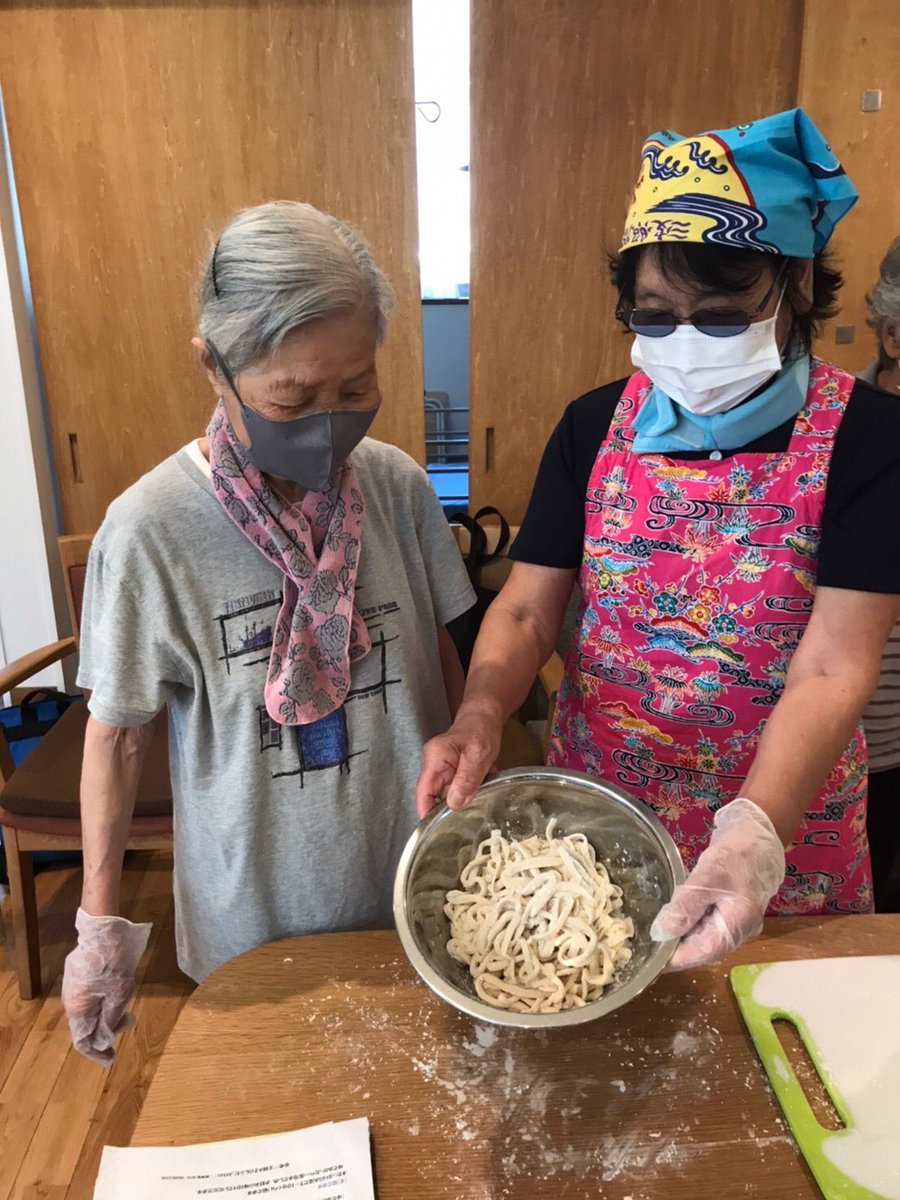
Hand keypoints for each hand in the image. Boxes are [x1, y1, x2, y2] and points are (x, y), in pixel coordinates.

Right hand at [62, 907, 151, 1064]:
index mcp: (77, 1009)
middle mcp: (71, 1001)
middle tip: (129, 1022)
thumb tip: (104, 1040)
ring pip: (90, 1011)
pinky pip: (91, 997)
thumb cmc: (113, 964)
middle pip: (87, 1026)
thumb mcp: (119, 995)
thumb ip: (111, 1020)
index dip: (97, 1053)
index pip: (83, 1041)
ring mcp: (74, 987)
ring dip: (107, 1015)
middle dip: (107, 1030)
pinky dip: (104, 1002)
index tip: (112, 1059)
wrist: (104, 930)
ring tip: (127, 1009)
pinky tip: (118, 995)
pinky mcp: (80, 975)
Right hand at [415, 707, 503, 816]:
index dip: (427, 813)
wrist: (486, 714)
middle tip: (474, 804)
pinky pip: (460, 786)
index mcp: (434, 759)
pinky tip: (486, 776)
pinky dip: (474, 786)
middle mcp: (434, 764)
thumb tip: (454, 804)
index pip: (423, 792)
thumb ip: (466, 780)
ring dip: (468, 793)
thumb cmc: (481, 728)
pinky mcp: (453, 769)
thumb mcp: (477, 755)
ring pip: (451, 793)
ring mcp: (442, 767)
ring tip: (484, 781)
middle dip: (455, 803)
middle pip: (436, 796)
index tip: (436, 830)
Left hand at [650, 798, 785, 970]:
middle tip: (647, 942)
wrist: (757, 834)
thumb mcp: (707, 878)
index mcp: (737, 927)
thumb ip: (686, 907)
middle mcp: (739, 932)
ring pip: (704, 937)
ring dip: (682, 935)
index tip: (650, 958)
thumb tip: (662, 934)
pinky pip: (707, 925)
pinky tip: (673, 916)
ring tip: (655, 930)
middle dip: (676, 947)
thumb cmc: (735, 855)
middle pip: (703, 948)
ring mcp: (736, 923)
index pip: (702, 953)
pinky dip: (690, 923)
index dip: (676, 958)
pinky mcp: (730, 912)